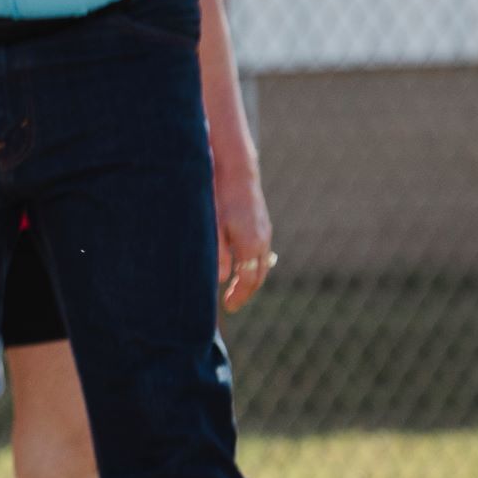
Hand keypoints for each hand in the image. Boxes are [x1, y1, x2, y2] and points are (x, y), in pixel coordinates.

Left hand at [213, 158, 275, 315]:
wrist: (237, 170)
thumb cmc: (220, 197)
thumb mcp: (213, 226)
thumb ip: (216, 254)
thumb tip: (219, 279)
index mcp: (250, 245)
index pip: (248, 281)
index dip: (239, 296)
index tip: (228, 307)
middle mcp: (262, 241)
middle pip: (258, 276)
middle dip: (246, 292)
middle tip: (231, 303)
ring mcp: (265, 232)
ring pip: (261, 265)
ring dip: (250, 279)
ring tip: (235, 289)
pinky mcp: (263, 225)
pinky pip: (261, 253)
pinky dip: (253, 265)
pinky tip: (241, 267)